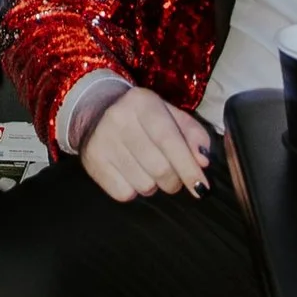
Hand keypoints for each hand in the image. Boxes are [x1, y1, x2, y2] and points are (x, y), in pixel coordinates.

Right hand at [80, 83, 210, 202]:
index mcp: (143, 102)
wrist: (96, 112)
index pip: (170, 140)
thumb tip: (203, 162)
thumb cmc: (144, 117)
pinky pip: (124, 194)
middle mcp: (119, 118)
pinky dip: (133, 190)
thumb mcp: (170, 114)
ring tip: (147, 169)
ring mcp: (102, 140)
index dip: (189, 168)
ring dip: (153, 185)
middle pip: (160, 168)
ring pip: (144, 185)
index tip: (202, 188)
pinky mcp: (92, 161)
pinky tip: (129, 173)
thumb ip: (193, 134)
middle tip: (173, 177)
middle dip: (174, 180)